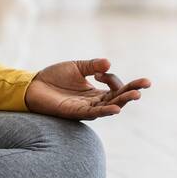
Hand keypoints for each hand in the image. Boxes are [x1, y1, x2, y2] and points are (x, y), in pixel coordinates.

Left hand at [23, 57, 150, 119]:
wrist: (32, 86)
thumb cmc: (53, 77)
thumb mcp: (77, 67)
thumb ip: (92, 66)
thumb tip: (109, 63)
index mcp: (95, 92)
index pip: (115, 88)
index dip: (114, 79)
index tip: (102, 71)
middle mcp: (93, 102)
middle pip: (117, 98)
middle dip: (131, 91)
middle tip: (144, 85)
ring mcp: (85, 108)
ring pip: (109, 106)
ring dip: (122, 100)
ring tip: (135, 95)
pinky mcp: (74, 112)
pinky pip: (93, 113)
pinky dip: (105, 111)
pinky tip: (116, 108)